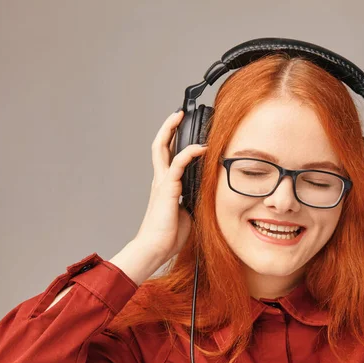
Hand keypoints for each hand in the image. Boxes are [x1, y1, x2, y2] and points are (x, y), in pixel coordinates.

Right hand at [133, 110, 207, 262]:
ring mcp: (162, 183)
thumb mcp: (188, 213)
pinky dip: (189, 153)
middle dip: (168, 127)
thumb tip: (207, 193)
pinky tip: (201, 148)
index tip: (181, 128)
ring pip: (163, 149)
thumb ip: (194, 198)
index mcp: (165, 186)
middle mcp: (161, 181)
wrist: (155, 248)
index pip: (167, 157)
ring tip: (181, 117)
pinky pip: (178, 164)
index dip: (172, 141)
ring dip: (172, 131)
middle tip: (178, 113)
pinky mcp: (168, 189)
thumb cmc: (169, 235)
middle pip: (159, 146)